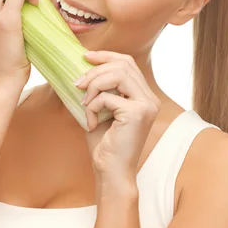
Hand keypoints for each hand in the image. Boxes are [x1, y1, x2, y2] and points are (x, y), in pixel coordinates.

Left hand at [76, 51, 160, 180]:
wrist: (110, 171)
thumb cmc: (104, 143)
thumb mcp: (100, 108)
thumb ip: (100, 88)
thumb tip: (82, 65)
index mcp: (144, 95)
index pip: (128, 62)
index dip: (106, 55)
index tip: (85, 56)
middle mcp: (149, 98)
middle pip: (123, 64)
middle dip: (96, 71)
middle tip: (77, 84)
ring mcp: (146, 105)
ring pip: (117, 74)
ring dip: (94, 85)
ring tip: (84, 103)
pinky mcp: (137, 113)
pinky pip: (107, 97)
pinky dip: (92, 106)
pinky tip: (90, 122)